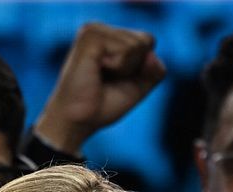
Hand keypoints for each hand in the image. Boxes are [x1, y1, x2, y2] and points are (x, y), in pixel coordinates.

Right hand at [35, 22, 165, 154]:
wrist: (77, 121)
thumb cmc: (101, 106)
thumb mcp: (137, 88)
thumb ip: (155, 71)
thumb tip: (152, 55)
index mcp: (108, 36)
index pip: (148, 40)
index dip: (141, 67)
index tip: (116, 79)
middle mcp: (100, 28)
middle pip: (146, 40)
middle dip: (135, 68)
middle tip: (107, 80)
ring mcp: (94, 30)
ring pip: (138, 44)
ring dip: (125, 69)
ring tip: (100, 76)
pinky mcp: (90, 37)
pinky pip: (126, 49)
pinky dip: (119, 67)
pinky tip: (97, 71)